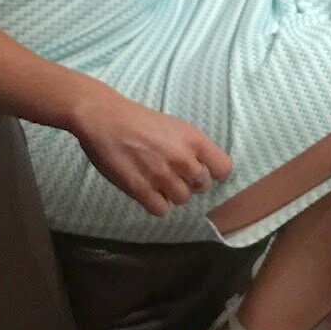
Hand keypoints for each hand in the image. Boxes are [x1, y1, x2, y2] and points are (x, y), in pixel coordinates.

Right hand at [70, 87, 231, 216]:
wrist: (107, 120)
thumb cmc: (141, 121)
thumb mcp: (177, 127)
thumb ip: (192, 147)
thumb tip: (203, 168)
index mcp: (194, 139)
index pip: (223, 168)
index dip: (215, 173)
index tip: (204, 171)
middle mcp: (182, 158)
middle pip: (203, 186)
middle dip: (192, 183)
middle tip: (177, 175)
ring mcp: (161, 175)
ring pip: (182, 199)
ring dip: (173, 194)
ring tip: (161, 182)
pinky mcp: (140, 188)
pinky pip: (160, 209)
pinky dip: (157, 204)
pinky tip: (150, 192)